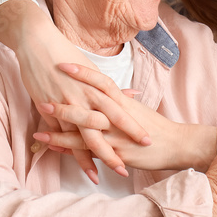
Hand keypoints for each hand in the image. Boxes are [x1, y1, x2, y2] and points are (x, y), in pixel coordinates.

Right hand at [0, 0, 149, 180]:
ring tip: (105, 176)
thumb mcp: (93, 70)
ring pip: (84, 136)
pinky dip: (69, 150)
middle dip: (119, 147)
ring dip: (95, 157)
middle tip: (132, 165)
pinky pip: (62, 135)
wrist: (38, 42)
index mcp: (98, 86)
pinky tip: (76, 165)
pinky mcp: (49, 108)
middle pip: (107, 126)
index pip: (121, 111)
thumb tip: (132, 94)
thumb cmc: (67, 55)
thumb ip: (111, 88)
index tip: (148, 141)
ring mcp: (67, 103)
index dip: (133, 128)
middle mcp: (86, 96)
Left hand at [36, 65, 216, 172]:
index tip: (64, 64)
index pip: (101, 82)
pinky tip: (55, 151)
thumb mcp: (140, 111)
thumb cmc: (160, 128)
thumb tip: (120, 93)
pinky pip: (90, 152)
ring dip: (59, 133)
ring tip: (38, 132)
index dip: (83, 73)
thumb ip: (126, 103)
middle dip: (63, 104)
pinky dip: (71, 151)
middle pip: (87, 107)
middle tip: (42, 99)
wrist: (179, 144)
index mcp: (123, 103)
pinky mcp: (117, 153)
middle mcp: (117, 117)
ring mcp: (116, 136)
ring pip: (83, 133)